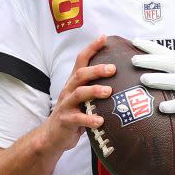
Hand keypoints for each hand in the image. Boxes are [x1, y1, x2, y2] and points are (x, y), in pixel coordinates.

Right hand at [39, 35, 114, 153]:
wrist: (52, 136)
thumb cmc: (74, 114)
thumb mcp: (83, 99)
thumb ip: (96, 88)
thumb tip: (122, 79)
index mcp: (74, 83)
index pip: (81, 60)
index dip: (91, 48)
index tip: (104, 38)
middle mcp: (69, 90)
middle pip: (81, 74)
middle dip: (97, 70)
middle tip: (113, 68)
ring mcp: (66, 105)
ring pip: (78, 93)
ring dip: (94, 91)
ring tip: (108, 92)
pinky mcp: (66, 120)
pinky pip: (78, 119)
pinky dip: (89, 119)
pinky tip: (100, 120)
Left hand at [130, 39, 174, 150]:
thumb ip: (170, 81)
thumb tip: (145, 78)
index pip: (167, 54)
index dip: (152, 47)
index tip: (134, 41)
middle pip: (170, 64)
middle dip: (152, 60)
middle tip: (133, 60)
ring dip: (160, 79)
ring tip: (143, 80)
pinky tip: (161, 108)